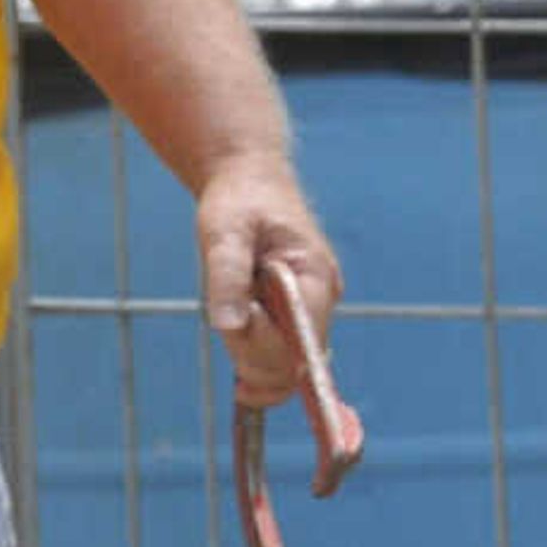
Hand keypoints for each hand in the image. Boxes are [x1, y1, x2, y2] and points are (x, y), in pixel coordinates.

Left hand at [193, 151, 340, 407]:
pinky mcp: (297, 316)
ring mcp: (312, 310)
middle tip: (224, 315)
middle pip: (294, 365)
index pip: (301, 343)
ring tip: (230, 307)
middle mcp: (323, 300)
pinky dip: (255, 357)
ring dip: (250, 356)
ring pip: (285, 366)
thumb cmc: (239, 201)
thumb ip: (227, 275)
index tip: (232, 327)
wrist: (248, 180)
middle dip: (252, 358)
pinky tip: (237, 336)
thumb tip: (230, 325)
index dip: (264, 348)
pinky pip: (282, 356)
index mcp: (316, 277)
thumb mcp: (224, 231)